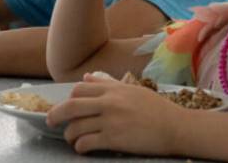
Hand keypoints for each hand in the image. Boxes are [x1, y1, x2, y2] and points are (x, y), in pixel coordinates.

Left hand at [46, 73, 179, 155]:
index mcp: (113, 89)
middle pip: (71, 106)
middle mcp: (109, 102)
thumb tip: (86, 78)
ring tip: (72, 139)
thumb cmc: (157, 109)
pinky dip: (80, 147)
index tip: (64, 107)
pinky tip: (82, 149)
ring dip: (69, 135)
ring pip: (76, 127)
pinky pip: (87, 143)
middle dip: (55, 115)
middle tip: (51, 122)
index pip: (79, 90)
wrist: (177, 127)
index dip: (67, 99)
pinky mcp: (114, 139)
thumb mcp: (132, 89)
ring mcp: (110, 121)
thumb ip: (107, 84)